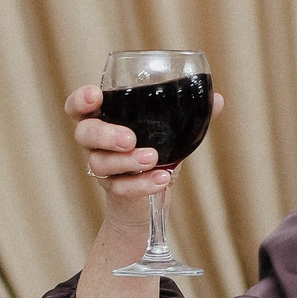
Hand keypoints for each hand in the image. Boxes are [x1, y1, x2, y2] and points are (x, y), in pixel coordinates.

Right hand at [66, 83, 227, 237]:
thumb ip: (189, 116)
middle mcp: (96, 145)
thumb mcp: (170, 134)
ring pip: (101, 163)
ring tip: (153, 158)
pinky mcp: (115, 192)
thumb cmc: (154, 156)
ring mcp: (102, 169)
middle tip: (130, 138)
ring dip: (128, 161)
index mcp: (104, 120)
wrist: (147, 202)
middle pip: (84, 134)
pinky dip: (143, 184)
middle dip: (105, 134)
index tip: (96, 96)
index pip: (78, 107)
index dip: (81, 100)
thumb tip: (217, 100)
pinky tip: (162, 179)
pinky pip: (122, 188)